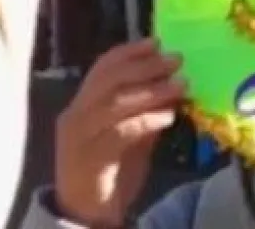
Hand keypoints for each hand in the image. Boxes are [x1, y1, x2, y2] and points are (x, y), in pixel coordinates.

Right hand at [54, 39, 185, 226]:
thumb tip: (174, 84)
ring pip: (116, 102)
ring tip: (179, 85)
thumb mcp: (131, 134)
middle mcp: (75, 115)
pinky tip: (168, 115)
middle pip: (110, 79)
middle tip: (175, 60)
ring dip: (152, 90)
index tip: (157, 42)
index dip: (129, 51)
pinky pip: (121, 132)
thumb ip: (145, 110)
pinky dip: (147, 119)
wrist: (87, 213)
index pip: (102, 67)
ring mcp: (80, 137)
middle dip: (145, 66)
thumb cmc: (111, 170)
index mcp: (82, 104)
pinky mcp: (90, 159)